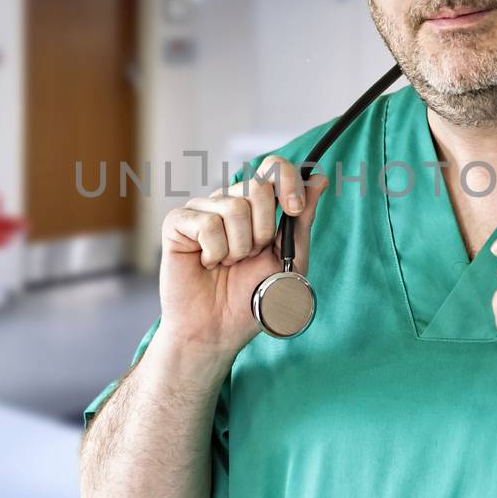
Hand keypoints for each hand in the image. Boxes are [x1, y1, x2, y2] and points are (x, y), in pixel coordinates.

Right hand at [159, 155, 328, 360]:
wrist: (218, 330)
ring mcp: (201, 209)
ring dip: (239, 246)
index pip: (273, 167)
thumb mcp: (289, 258)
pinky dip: (215, 251)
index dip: (288, 181)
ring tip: (228, 263)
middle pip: (257, 185)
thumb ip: (302, 219)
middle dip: (264, 228)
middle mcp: (228, 201)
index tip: (293, 209)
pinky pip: (206, 223)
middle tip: (251, 254)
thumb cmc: (251, 297)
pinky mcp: (177, 223)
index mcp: (256, 206)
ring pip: (234, 206)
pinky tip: (208, 264)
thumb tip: (319, 178)